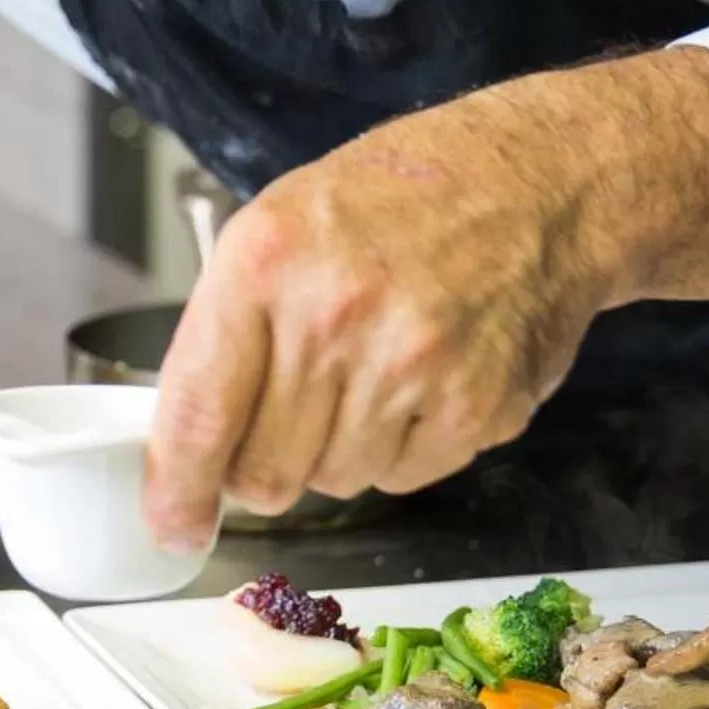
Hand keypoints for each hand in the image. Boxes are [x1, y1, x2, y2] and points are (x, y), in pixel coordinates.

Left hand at [141, 48, 708, 549]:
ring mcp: (410, 366)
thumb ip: (225, 331)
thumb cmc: (404, 199)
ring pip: (332, 482)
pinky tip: (423, 379)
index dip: (177, 489)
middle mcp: (334, 316)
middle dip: (265, 462)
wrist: (536, 184)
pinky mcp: (475, 408)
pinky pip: (403, 478)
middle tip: (297, 408)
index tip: (172, 524)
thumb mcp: (281, 226)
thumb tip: (186, 448)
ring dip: (340, 447)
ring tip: (375, 367)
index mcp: (267, 262)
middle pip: (262, 473)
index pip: (198, 412)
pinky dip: (404, 446)